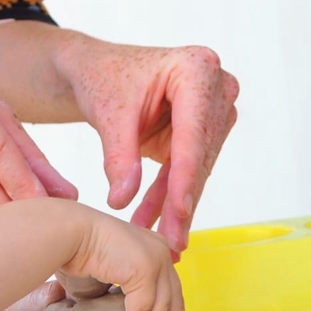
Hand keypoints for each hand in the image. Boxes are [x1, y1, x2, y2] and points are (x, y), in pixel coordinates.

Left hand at [61, 38, 239, 251]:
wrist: (96, 70)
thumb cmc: (101, 77)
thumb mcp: (107, 113)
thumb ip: (118, 155)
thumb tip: (122, 200)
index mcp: (196, 68)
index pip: (193, 132)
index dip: (185, 175)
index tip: (179, 210)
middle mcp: (214, 88)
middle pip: (199, 155)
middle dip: (181, 200)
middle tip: (169, 241)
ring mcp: (211, 111)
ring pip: (195, 170)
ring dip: (175, 206)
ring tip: (162, 242)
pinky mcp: (200, 133)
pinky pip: (185, 172)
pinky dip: (167, 197)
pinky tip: (157, 225)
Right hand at [63, 204, 184, 310]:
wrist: (62, 230)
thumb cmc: (74, 246)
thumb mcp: (110, 265)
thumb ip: (125, 279)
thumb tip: (128, 310)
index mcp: (156, 249)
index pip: (172, 296)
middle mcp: (161, 253)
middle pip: (172, 308)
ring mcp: (155, 260)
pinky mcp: (144, 270)